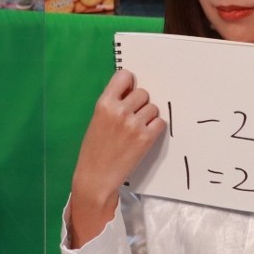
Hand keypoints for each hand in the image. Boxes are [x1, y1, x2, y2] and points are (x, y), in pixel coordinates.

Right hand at [70, 69, 165, 247]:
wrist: (96, 177)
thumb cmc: (93, 150)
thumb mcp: (96, 120)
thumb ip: (112, 105)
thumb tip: (130, 92)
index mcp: (104, 103)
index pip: (124, 76)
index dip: (128, 84)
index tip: (128, 92)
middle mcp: (120, 110)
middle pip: (143, 93)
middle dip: (139, 103)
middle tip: (132, 117)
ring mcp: (134, 124)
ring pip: (153, 107)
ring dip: (148, 116)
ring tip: (137, 129)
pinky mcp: (146, 137)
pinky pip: (160, 122)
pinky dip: (154, 128)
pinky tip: (144, 136)